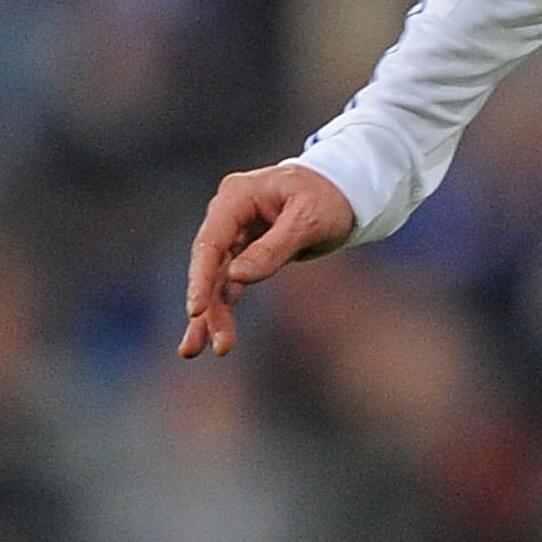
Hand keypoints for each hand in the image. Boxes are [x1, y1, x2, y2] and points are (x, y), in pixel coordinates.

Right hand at [179, 164, 354, 359]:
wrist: (345, 190)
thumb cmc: (329, 197)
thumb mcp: (308, 220)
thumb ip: (273, 248)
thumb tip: (236, 277)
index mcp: (238, 196)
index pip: (211, 241)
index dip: (200, 277)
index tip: (195, 310)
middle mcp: (229, 214)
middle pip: (209, 264)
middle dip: (205, 306)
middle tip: (201, 346)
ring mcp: (236, 233)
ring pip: (217, 279)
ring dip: (211, 315)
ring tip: (199, 351)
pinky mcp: (246, 251)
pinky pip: (230, 283)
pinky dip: (223, 308)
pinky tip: (214, 338)